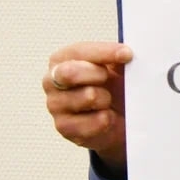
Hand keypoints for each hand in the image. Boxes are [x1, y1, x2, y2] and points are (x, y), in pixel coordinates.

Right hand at [43, 42, 132, 174]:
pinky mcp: (64, 128)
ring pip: (88, 96)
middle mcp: (51, 81)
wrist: (115, 118)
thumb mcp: (115, 65)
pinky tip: (106, 116)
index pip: (80, 51)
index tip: (127, 54)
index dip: (105, 52)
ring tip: (107, 100)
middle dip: (98, 75)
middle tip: (109, 79)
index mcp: (61, 59)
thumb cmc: (110, 85)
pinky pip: (93, 121)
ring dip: (105, 98)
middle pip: (71, 73)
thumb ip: (117, 56)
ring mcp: (55, 105)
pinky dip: (106, 119)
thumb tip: (125, 53)